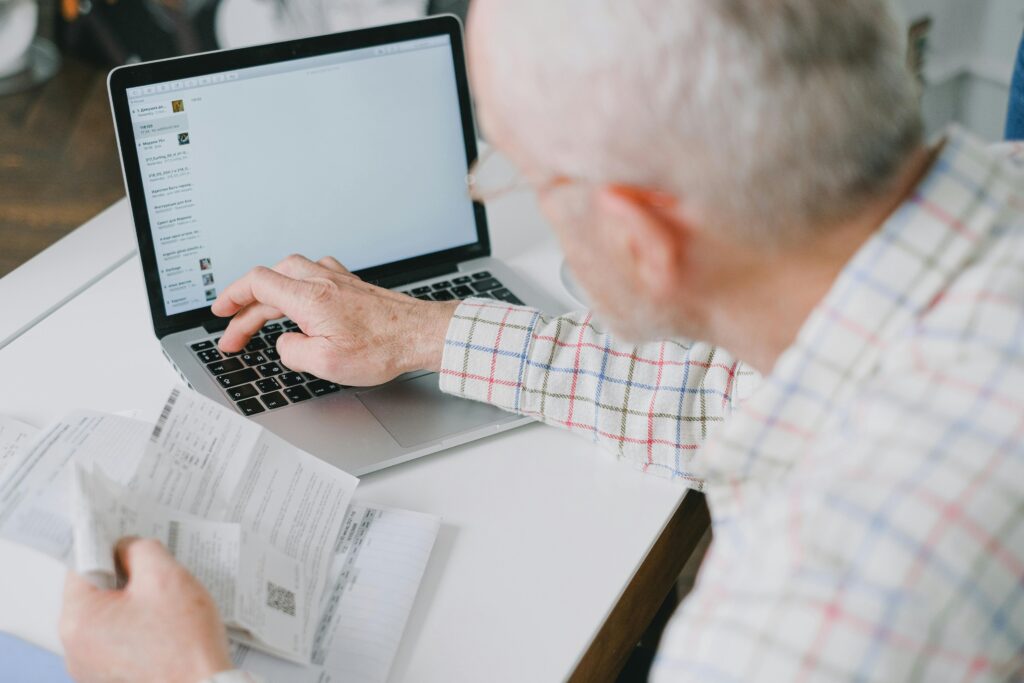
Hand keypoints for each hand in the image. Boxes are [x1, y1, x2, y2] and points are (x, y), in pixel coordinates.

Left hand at [60, 537, 231, 682]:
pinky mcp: (108, 679)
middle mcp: (74, 648)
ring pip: (108, 616)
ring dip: (134, 605)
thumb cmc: (184, 641)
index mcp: (77, 619)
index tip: (133, 546)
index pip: (83, 565)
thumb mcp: (165, 576)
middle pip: (95, 592)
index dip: (110, 549)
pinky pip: (117, 640)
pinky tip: (164, 630)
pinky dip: (138, 629)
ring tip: (166, 608)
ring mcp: (90, 668)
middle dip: (127, 579)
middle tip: (159, 578)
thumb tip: (126, 548)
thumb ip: (140, 549)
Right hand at [212, 255, 458, 386]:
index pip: (257, 283)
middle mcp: (321, 281)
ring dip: (270, 293)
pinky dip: (295, 286)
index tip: (220, 313)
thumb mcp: (326, 363)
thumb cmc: (382, 348)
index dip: (232, 296)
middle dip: (246, 306)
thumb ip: (293, 352)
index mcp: (309, 298)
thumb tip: (285, 344)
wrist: (420, 334)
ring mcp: (338, 279)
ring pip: (290, 273)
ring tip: (260, 316)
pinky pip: (313, 275)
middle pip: (270, 280)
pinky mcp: (352, 285)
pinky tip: (300, 299)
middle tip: (235, 333)